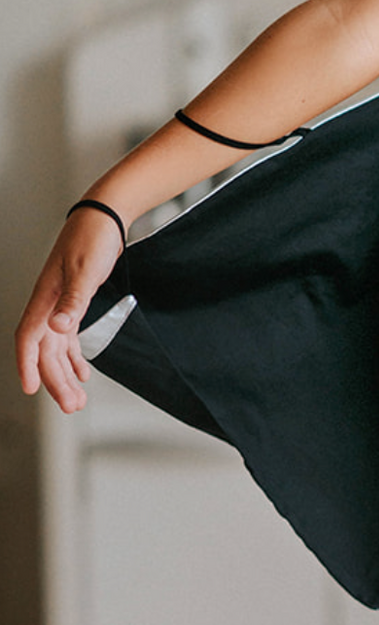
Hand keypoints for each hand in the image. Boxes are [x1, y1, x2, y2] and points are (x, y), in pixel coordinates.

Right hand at [14, 207, 125, 411]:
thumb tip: (59, 327)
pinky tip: (83, 373)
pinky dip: (74, 357)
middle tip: (71, 406)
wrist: (104, 217)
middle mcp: (48, 304)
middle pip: (44, 351)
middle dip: (55, 380)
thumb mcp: (86, 271)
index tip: (31, 389)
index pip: (28, 338)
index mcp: (45, 298)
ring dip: (65, 374)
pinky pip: (67, 338)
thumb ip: (73, 301)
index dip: (27, 364)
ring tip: (77, 399)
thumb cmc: (93, 239)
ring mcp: (59, 304)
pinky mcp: (73, 302)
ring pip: (56, 349)